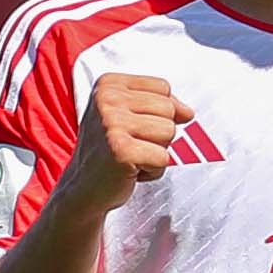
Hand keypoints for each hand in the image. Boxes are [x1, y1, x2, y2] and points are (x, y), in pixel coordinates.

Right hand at [75, 72, 189, 210]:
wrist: (84, 188)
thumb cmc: (111, 151)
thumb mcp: (131, 117)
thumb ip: (162, 106)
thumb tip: (188, 112)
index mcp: (108, 84)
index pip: (162, 87)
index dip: (157, 112)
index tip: (131, 126)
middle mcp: (106, 99)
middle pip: (169, 109)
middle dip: (158, 133)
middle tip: (131, 145)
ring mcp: (112, 124)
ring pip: (170, 132)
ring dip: (157, 152)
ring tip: (131, 157)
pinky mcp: (121, 150)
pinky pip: (164, 158)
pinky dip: (153, 171)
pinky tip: (130, 171)